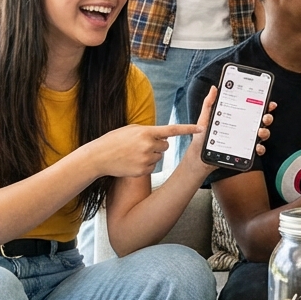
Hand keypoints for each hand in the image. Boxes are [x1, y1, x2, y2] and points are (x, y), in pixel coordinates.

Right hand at [83, 121, 202, 177]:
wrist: (99, 157)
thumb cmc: (114, 141)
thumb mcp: (131, 130)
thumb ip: (148, 131)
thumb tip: (163, 135)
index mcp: (146, 132)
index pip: (172, 130)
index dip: (188, 129)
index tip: (201, 129)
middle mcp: (148, 145)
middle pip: (165, 145)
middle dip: (158, 145)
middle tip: (142, 145)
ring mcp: (145, 158)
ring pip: (159, 156)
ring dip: (151, 155)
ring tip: (134, 154)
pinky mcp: (143, 170)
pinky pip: (152, 166)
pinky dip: (145, 165)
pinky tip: (133, 162)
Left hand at [185, 87, 277, 168]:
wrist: (199, 156)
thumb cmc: (202, 135)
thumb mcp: (205, 117)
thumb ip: (210, 103)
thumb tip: (214, 88)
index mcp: (237, 117)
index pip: (253, 109)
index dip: (263, 104)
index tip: (268, 102)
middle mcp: (244, 127)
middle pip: (261, 120)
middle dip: (267, 117)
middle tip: (265, 116)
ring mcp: (245, 140)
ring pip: (262, 134)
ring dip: (265, 132)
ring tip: (260, 131)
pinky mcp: (244, 152)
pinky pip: (256, 150)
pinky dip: (260, 148)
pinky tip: (257, 146)